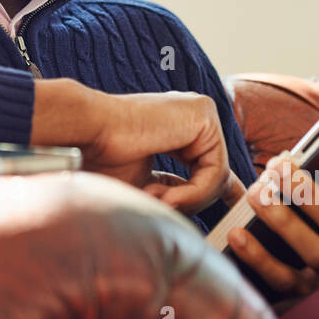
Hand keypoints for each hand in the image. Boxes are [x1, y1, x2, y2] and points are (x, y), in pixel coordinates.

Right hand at [30, 79, 244, 214]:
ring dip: (187, 200)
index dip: (220, 188)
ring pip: (217, 175)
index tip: (231, 207)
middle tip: (159, 205)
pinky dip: (193, 192)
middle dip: (191, 201)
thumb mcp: (147, 182)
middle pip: (215, 173)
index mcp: (180, 126)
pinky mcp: (204, 114)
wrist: (87, 131)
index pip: (211, 161)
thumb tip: (198, 207)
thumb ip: (175, 191)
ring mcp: (200, 111)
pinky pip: (216, 170)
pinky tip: (166, 195)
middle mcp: (193, 115)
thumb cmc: (103, 157)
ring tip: (154, 198)